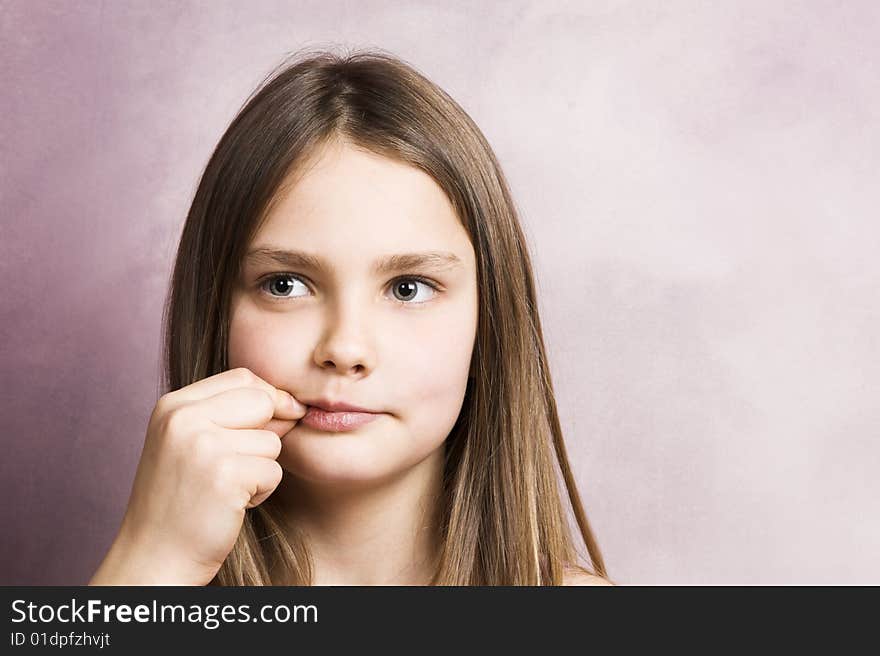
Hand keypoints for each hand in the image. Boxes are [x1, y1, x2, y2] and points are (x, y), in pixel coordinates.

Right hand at [88, 367, 305, 584]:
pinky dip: (262, 492)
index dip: (266, 398)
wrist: (154, 556)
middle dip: (267, 432)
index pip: (242, 377)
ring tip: (227, 488)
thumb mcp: (191, 444)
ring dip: (261, 468)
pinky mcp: (225, 476)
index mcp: (173, 406)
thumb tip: (293, 403)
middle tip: (242, 464)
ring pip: (272, 440)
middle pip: (262, 401)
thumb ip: (232, 415)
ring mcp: (203, 446)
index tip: (270, 423)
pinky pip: (274, 471)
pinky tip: (232, 505)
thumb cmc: (181, 501)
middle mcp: (183, 419)